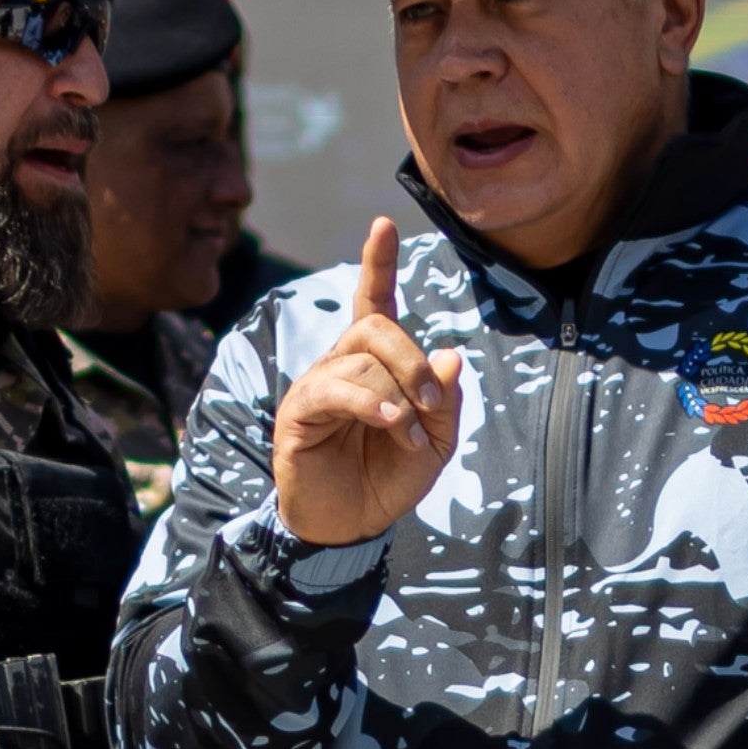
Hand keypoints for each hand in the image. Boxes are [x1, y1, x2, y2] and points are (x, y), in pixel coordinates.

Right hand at [272, 218, 463, 545]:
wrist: (349, 525)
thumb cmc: (388, 476)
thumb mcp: (435, 440)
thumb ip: (444, 399)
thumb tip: (449, 354)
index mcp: (373, 363)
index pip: (374, 301)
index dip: (378, 263)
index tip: (384, 223)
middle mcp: (340, 364)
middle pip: (375, 326)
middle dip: (412, 358)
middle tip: (433, 399)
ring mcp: (315, 386)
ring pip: (361, 359)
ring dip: (400, 396)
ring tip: (412, 436)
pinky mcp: (298, 413)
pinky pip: (334, 390)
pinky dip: (372, 404)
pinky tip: (392, 426)